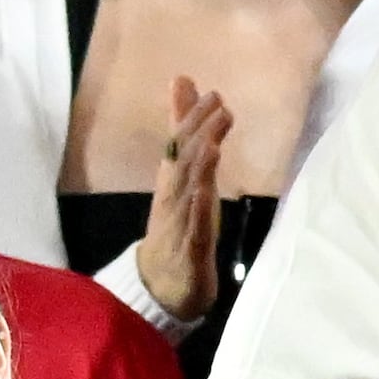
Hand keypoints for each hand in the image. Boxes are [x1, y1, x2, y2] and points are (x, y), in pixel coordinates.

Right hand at [138, 76, 230, 323]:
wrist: (161, 285)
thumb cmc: (179, 229)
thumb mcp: (187, 185)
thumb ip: (186, 146)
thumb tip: (184, 108)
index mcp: (174, 183)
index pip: (180, 146)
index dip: (194, 119)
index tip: (213, 94)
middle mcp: (174, 198)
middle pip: (183, 161)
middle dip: (198, 132)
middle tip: (217, 104)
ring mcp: (180, 224)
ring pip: (187, 191)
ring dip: (199, 166)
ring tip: (213, 142)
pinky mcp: (191, 251)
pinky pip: (193, 230)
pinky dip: (198, 211)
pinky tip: (204, 195)